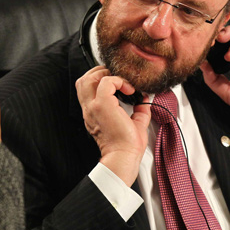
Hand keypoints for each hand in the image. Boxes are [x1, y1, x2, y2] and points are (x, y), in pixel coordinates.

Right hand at [75, 66, 150, 185]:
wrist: (124, 157)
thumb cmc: (127, 146)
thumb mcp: (135, 123)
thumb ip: (139, 110)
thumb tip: (145, 99)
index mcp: (94, 113)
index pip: (87, 88)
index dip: (101, 79)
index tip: (119, 84)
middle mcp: (90, 109)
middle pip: (84, 79)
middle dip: (101, 73)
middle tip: (118, 79)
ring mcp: (93, 107)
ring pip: (89, 77)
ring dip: (106, 74)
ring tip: (121, 82)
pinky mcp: (102, 105)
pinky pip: (106, 82)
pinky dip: (119, 81)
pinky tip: (129, 89)